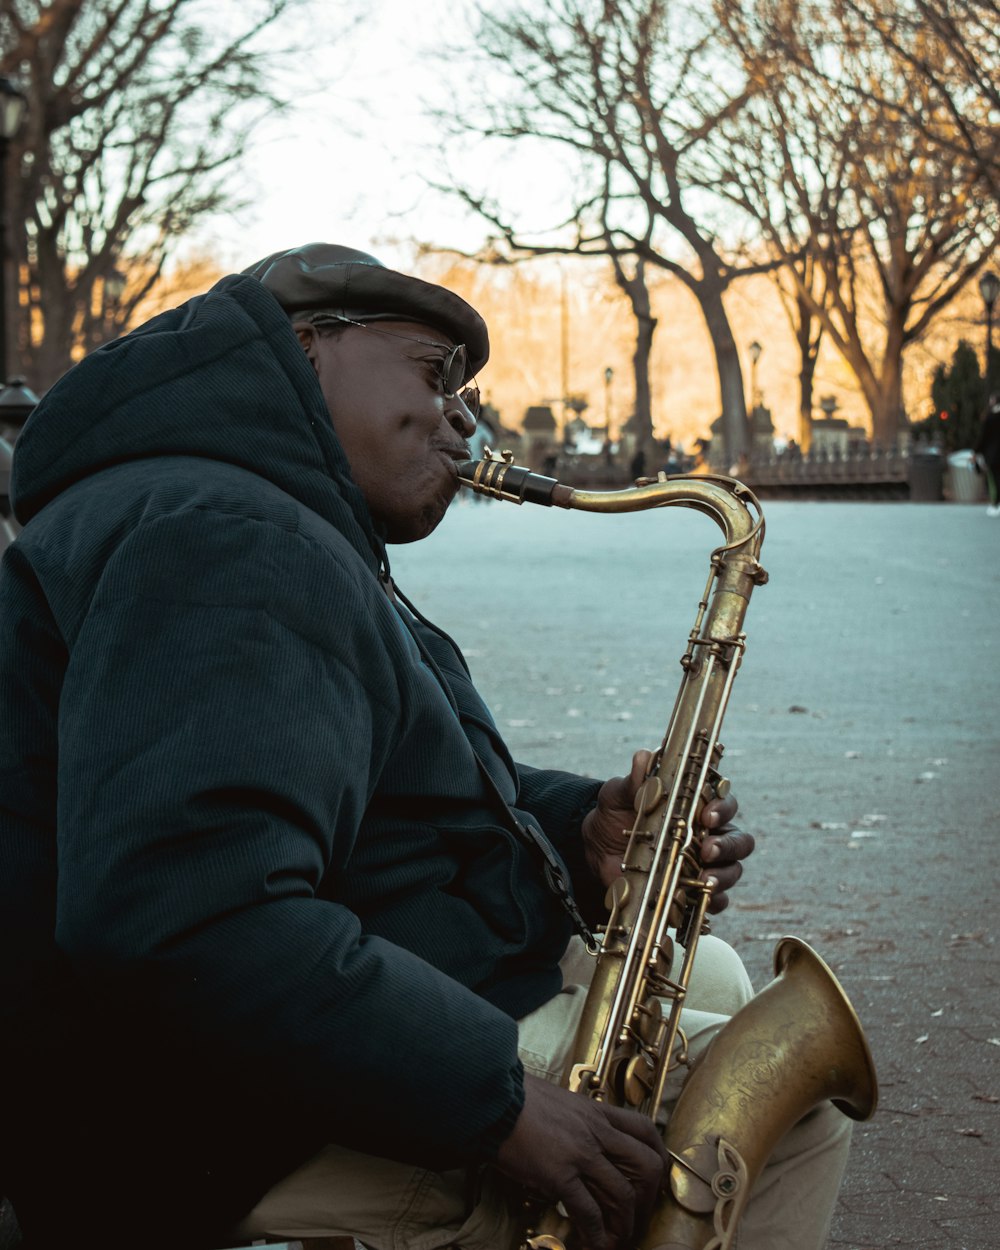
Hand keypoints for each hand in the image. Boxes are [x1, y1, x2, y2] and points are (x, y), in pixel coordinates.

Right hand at [493, 1074, 668, 1249]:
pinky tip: (595, 1244)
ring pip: (623, 1193)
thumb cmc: (517, 1097)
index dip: (658, 1155)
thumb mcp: (559, 1101)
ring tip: (620, 1237)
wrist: (492, 1096)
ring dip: (626, 1222)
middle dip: (649, 1196)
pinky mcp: (560, 1174)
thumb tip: (580, 1138)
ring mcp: (580, 1153)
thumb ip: (576, 1119)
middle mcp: (596, 1131)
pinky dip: (596, 1233)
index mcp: (596, 1111)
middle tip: (641, 1214)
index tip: (655, 1175)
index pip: (644, 1130)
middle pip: (645, 1165)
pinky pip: (589, 1211)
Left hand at [582, 751, 754, 910]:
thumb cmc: (616, 813)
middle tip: (708, 850)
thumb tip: (643, 757)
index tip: (706, 815)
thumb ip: (634, 780)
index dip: (721, 808)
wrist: (597, 849)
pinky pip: (717, 901)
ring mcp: (705, 865)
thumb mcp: (619, 794)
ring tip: (704, 881)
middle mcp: (709, 835)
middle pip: (740, 840)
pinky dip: (712, 901)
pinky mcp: (694, 891)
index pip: (724, 802)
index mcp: (697, 805)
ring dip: (723, 876)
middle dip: (728, 845)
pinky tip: (698, 899)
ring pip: (733, 870)